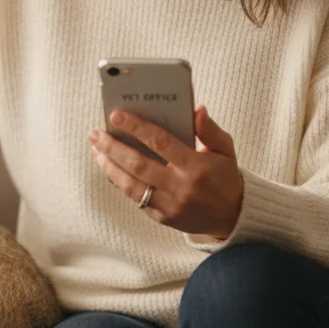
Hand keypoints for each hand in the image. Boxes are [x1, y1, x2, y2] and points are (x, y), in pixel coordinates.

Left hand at [89, 106, 243, 239]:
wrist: (233, 217)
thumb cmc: (225, 177)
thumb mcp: (225, 150)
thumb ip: (210, 130)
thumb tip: (197, 110)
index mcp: (196, 167)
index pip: (160, 142)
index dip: (136, 127)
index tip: (116, 115)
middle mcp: (180, 187)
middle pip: (138, 164)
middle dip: (112, 147)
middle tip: (95, 133)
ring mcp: (169, 206)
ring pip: (130, 185)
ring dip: (109, 166)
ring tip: (96, 150)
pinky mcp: (161, 218)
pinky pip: (135, 199)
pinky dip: (120, 182)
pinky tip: (110, 168)